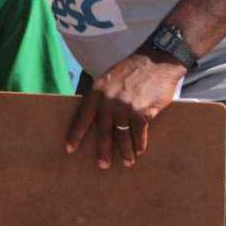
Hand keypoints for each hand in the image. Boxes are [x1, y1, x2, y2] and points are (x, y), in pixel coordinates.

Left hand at [65, 49, 186, 168]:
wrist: (156, 61)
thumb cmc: (131, 70)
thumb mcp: (108, 79)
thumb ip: (101, 96)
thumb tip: (95, 116)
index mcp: (96, 92)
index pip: (82, 117)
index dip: (75, 134)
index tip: (69, 148)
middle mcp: (108, 101)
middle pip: (103, 131)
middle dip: (102, 150)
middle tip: (102, 165)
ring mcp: (125, 106)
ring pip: (122, 135)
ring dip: (125, 151)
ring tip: (126, 162)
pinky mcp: (142, 111)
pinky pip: (139, 133)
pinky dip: (140, 143)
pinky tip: (140, 150)